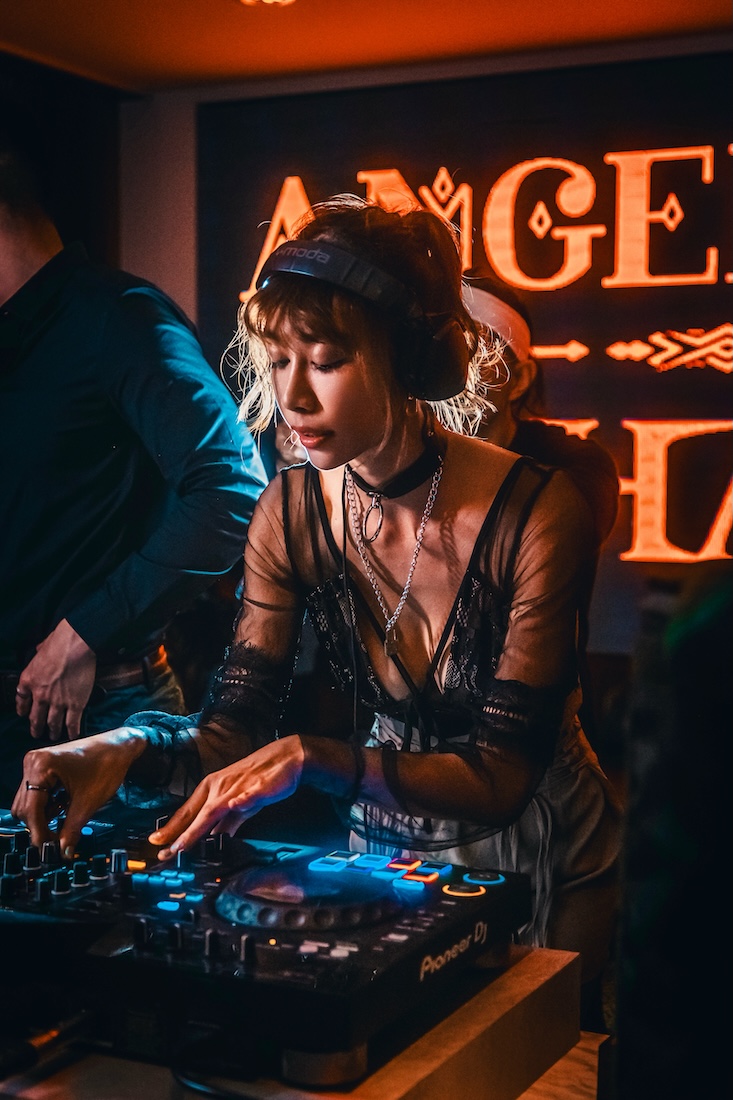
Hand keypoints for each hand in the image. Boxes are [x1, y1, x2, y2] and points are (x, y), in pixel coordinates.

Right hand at [11, 727, 147, 856]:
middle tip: (58, 841)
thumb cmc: (108, 764)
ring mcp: (37, 764)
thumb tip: (62, 852)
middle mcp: (34, 763)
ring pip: (29, 803)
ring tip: (64, 824)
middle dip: (40, 826)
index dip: (39, 833)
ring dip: (44, 817)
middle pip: (24, 808)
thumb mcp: (88, 802)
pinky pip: (36, 795)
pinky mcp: (43, 768)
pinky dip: (48, 806)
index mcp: (41, 766)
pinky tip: (63, 809)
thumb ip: (71, 830)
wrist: (120, 746)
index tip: (49, 849)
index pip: (30, 809)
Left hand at [15, 619, 96, 739]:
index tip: (24, 714)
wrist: (75, 646)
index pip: (21, 700)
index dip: (22, 709)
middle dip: (36, 728)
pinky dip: (72, 732)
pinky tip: (73, 736)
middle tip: (37, 733)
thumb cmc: (60, 642)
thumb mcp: (41, 647)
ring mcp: (58, 702)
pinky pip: (72, 723)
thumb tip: (40, 648)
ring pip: (53, 723)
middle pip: (36, 718)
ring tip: (54, 736)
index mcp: (29, 680)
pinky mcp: (75, 704)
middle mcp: (41, 695)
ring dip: (53, 732)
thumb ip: (39, 653)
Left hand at [148, 735, 304, 858]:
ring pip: (215, 809)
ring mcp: (237, 787)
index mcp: (213, 789)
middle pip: (196, 814)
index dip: (172, 830)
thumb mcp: (240, 805)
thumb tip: (212, 842)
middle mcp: (220, 788)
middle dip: (178, 835)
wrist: (286, 758)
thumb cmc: (260, 780)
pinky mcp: (258, 787)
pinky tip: (235, 805)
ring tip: (185, 843)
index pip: (188, 813)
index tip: (158, 846)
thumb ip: (226, 824)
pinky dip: (241, 801)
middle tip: (163, 852)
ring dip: (198, 827)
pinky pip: (248, 795)